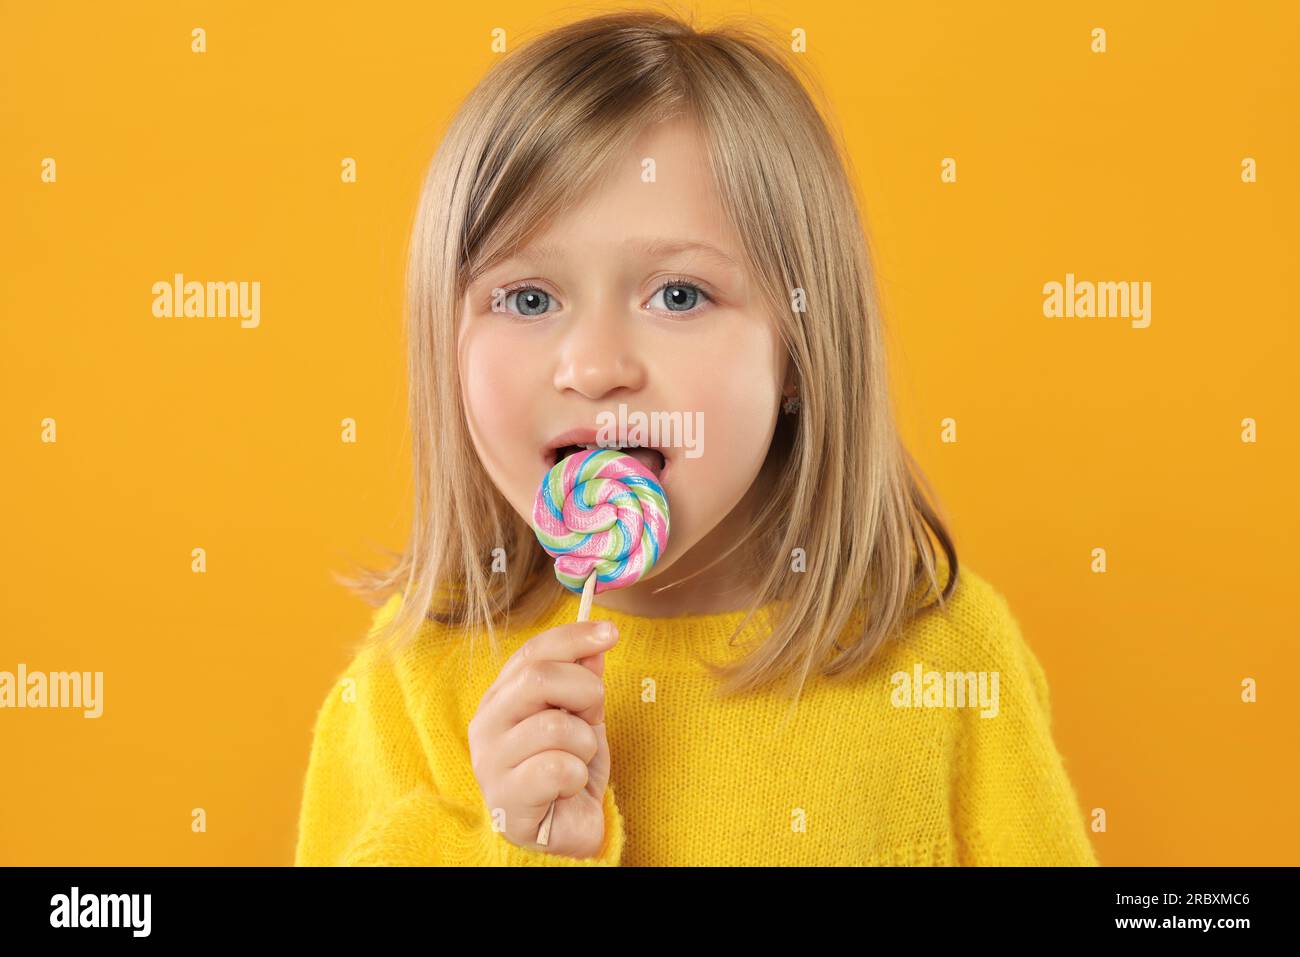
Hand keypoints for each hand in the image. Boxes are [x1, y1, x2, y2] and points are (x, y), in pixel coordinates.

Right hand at [467, 619, 617, 857]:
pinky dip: (577, 775)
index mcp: (501, 697)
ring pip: (555, 726)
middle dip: (584, 692)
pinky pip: (558, 768)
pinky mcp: (506, 800)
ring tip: (577, 760)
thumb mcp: (584, 715)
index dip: (573, 637)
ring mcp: (490, 763)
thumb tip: (596, 641)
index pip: (533, 652)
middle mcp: (486, 724)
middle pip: (538, 679)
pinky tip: (569, 787)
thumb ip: (584, 679)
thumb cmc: (569, 767)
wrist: (569, 827)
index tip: (611, 633)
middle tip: (592, 715)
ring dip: (584, 743)